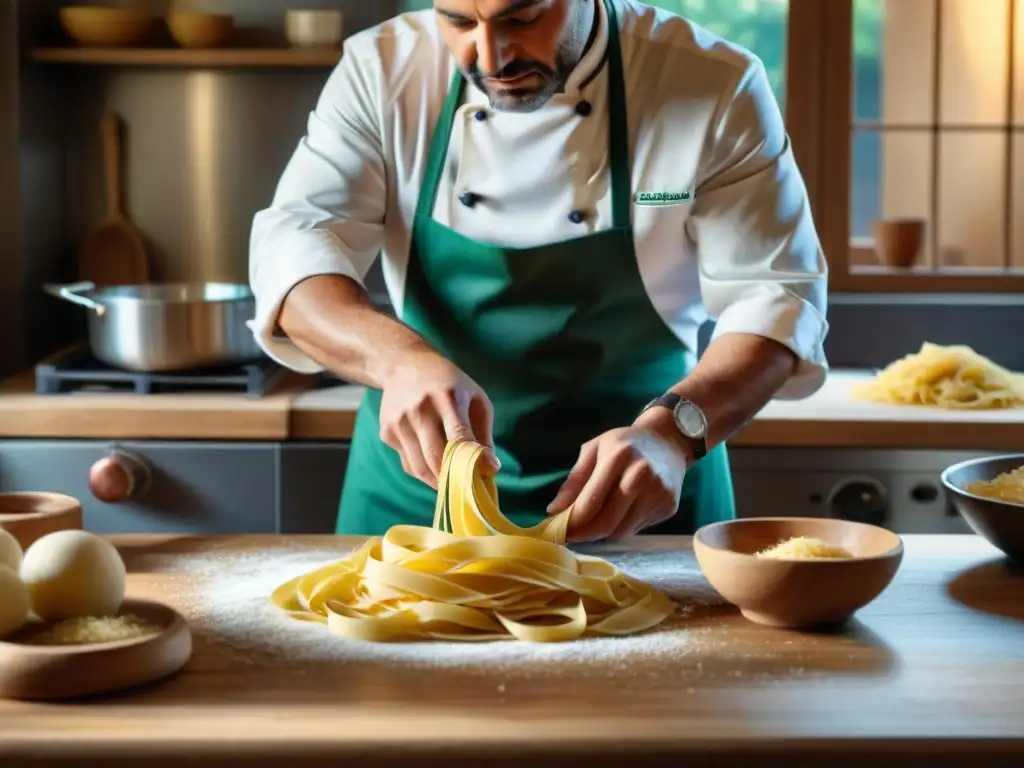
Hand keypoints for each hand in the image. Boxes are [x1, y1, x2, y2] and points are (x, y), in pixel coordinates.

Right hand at [379, 352, 498, 488]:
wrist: (404, 364)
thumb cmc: (449, 384)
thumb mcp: (474, 398)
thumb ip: (484, 434)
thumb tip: (491, 469)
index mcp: (447, 397)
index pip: (459, 437)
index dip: (471, 461)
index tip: (483, 475)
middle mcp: (420, 409)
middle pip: (436, 458)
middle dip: (453, 479)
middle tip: (466, 487)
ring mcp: (399, 421)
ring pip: (420, 468)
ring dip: (438, 481)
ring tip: (452, 481)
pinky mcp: (387, 432)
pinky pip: (408, 463)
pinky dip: (423, 470)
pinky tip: (431, 460)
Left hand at [546, 411, 690, 541]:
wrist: (668, 441)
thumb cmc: (624, 443)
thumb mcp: (593, 450)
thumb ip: (574, 480)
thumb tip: (553, 510)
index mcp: (619, 457)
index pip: (590, 502)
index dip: (572, 522)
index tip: (557, 529)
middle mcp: (641, 476)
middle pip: (606, 523)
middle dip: (584, 534)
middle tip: (571, 536)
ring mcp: (658, 493)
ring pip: (621, 531)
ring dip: (602, 533)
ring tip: (591, 524)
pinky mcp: (668, 507)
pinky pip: (636, 528)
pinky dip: (621, 527)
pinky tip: (616, 515)